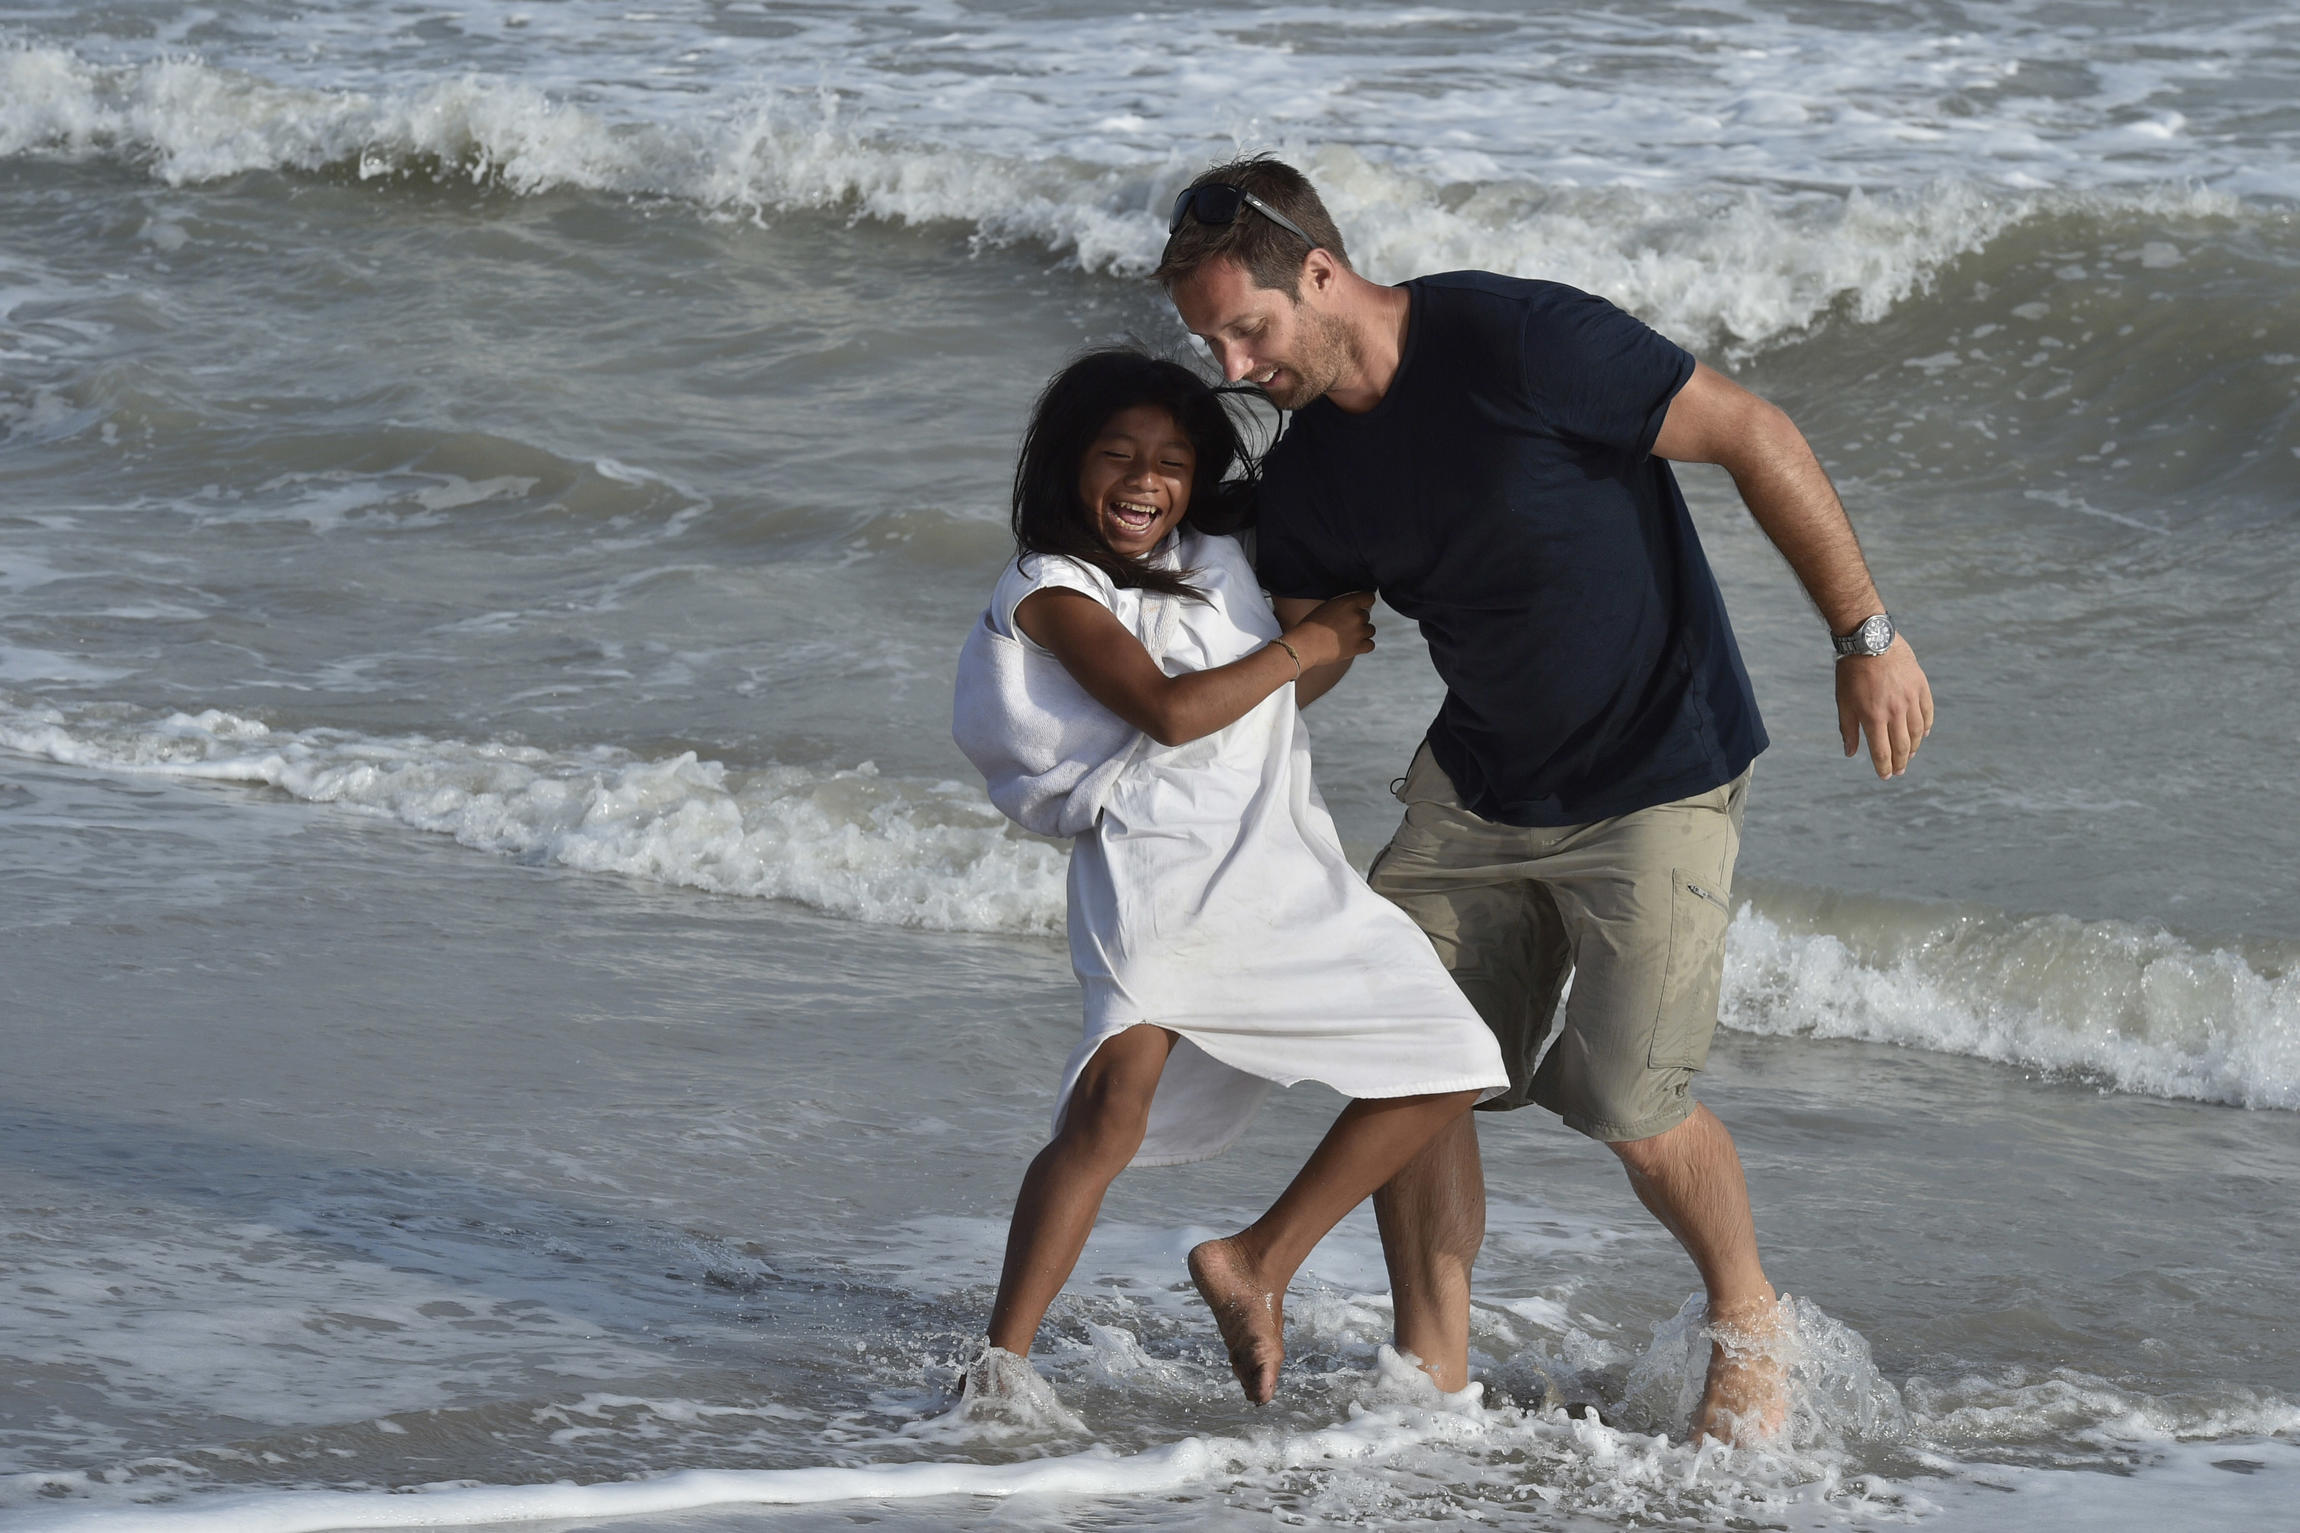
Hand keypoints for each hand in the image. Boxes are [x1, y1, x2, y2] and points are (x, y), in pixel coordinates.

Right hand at [1285, 591, 1376, 668]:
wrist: (1305, 644)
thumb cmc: (1310, 625)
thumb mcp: (1327, 606)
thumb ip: (1343, 605)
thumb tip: (1353, 608)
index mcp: (1348, 602)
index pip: (1369, 597)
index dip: (1365, 602)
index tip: (1361, 606)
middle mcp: (1356, 616)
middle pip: (1367, 616)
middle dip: (1358, 620)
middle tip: (1344, 625)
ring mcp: (1358, 632)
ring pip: (1370, 630)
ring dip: (1362, 632)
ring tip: (1347, 636)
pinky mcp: (1357, 647)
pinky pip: (1370, 645)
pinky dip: (1364, 645)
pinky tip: (1354, 644)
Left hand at [1836, 637, 1932, 777]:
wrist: (1870, 640)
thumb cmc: (1851, 672)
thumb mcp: (1843, 702)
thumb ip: (1848, 729)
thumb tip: (1851, 753)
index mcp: (1873, 717)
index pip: (1882, 751)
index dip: (1884, 767)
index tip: (1885, 776)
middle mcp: (1895, 711)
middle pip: (1902, 746)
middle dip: (1900, 762)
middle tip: (1899, 771)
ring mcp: (1910, 699)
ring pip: (1918, 731)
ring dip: (1914, 747)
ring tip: (1909, 755)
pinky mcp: (1920, 687)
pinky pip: (1928, 712)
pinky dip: (1927, 726)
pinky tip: (1924, 734)